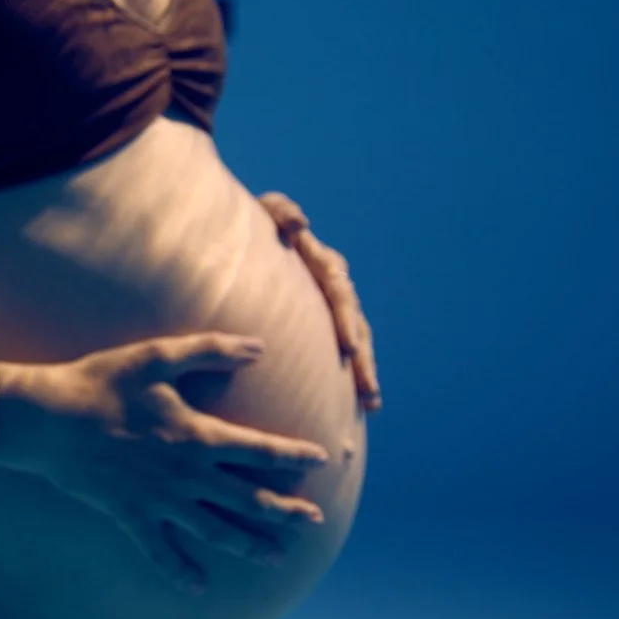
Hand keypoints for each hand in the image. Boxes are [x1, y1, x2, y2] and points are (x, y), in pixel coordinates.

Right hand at [6, 335, 330, 592]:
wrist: (48, 421)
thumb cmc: (103, 383)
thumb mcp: (157, 356)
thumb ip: (210, 350)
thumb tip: (259, 346)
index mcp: (197, 436)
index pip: (260, 450)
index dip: (294, 456)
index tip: (321, 460)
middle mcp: (186, 475)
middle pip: (248, 498)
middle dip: (286, 510)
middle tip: (315, 522)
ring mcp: (159, 501)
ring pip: (215, 530)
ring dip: (249, 545)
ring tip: (276, 558)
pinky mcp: (131, 517)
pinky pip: (161, 551)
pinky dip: (179, 571)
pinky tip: (198, 589)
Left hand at [256, 192, 381, 410]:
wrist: (247, 238)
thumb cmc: (253, 224)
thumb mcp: (264, 212)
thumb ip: (280, 212)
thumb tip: (301, 224)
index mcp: (321, 263)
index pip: (340, 292)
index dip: (346, 319)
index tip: (350, 347)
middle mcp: (333, 286)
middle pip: (356, 325)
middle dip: (363, 360)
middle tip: (368, 391)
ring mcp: (330, 307)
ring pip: (356, 342)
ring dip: (364, 373)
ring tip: (371, 405)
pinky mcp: (322, 324)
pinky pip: (341, 351)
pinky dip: (348, 376)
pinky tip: (356, 406)